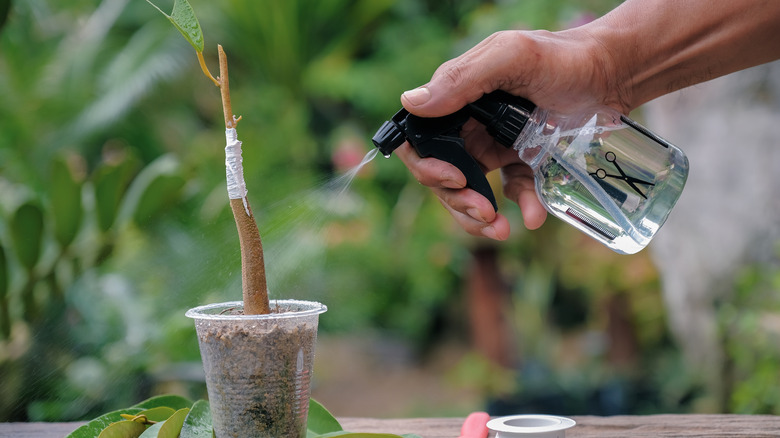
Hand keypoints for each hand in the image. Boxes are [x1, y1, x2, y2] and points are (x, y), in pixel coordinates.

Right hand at [396, 29, 616, 239]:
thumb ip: (463, 79)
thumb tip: (410, 103)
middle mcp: (470, 126)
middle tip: (482, 211)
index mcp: (457, 99)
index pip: (420, 139)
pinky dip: (521, 209)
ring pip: (470, 193)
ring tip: (498, 228)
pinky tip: (533, 217)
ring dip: (477, 218)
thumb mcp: (511, 57)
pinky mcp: (523, 163)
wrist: (615, 73)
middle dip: (456, 199)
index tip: (453, 178)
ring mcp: (496, 147)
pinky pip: (512, 193)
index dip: (426, 166)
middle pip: (441, 174)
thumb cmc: (563, 57)